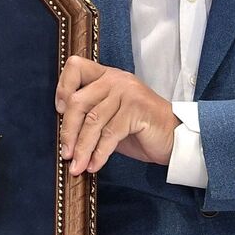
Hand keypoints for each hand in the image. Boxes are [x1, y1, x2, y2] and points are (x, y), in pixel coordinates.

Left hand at [55, 56, 176, 174]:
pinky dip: (99, 154)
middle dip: (68, 131)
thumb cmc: (139, 129)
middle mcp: (115, 80)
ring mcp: (127, 93)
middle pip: (78, 101)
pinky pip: (109, 134)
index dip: (63, 88)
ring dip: (82, 148)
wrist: (174, 138)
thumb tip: (63, 134)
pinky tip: (94, 166)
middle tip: (66, 154)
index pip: (76, 67)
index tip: (59, 111)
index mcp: (106, 76)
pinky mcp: (137, 110)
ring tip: (77, 166)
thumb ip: (89, 116)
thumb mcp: (110, 118)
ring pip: (93, 121)